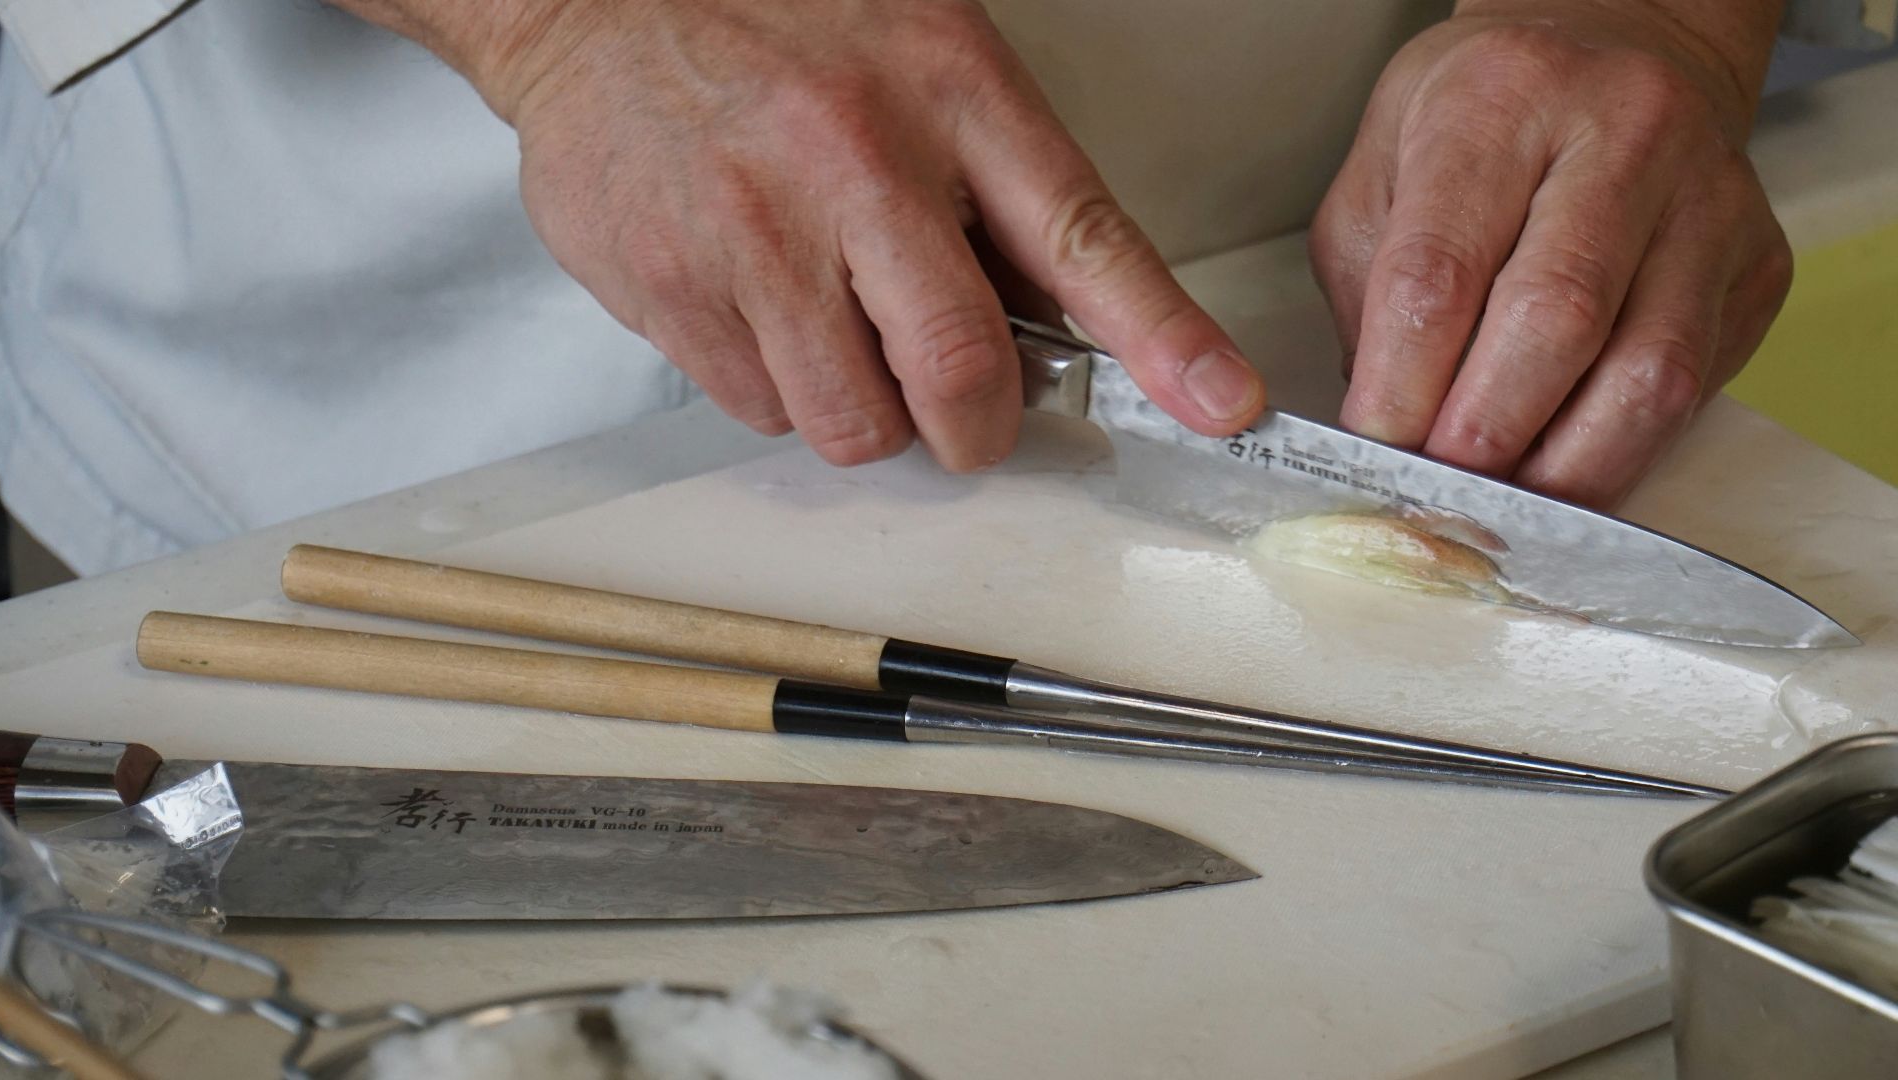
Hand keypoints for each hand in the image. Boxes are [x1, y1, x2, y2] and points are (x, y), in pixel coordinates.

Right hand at [343, 0, 1263, 470]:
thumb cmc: (777, 18)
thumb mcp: (923, 53)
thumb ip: (996, 185)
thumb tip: (1067, 323)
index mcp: (946, 93)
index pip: (1082, 236)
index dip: (1164, 338)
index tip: (1223, 404)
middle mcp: (854, 166)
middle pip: (959, 371)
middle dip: (977, 427)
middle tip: (968, 414)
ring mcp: (754, 237)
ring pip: (853, 421)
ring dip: (868, 412)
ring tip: (840, 335)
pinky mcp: (674, 292)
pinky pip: (760, 409)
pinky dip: (780, 388)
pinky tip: (761, 307)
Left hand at [1309, 0, 1790, 508]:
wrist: (1619, 53)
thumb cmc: (1482, 121)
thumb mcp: (1381, 172)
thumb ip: (1369, 295)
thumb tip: (1384, 430)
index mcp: (1503, 100)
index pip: (1441, 273)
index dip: (1402, 387)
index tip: (1376, 453)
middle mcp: (1625, 136)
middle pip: (1557, 322)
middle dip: (1486, 436)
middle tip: (1438, 492)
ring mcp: (1709, 201)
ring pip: (1649, 375)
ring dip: (1565, 468)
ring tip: (1503, 502)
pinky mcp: (1757, 266)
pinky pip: (1696, 391)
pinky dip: (1623, 451)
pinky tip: (1566, 461)